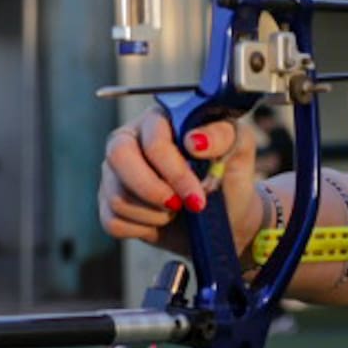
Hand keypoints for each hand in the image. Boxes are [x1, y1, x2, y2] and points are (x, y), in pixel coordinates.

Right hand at [98, 107, 261, 254]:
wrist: (227, 216)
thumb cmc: (230, 176)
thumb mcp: (239, 149)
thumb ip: (221, 135)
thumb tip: (194, 141)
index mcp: (160, 120)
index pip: (153, 140)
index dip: (174, 171)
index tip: (197, 194)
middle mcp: (131, 140)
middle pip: (119, 158)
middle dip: (153, 190)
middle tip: (180, 206)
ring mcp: (115, 171)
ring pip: (117, 195)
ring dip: (155, 213)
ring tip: (177, 210)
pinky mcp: (108, 202)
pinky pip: (113, 221)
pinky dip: (143, 227)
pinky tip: (161, 220)